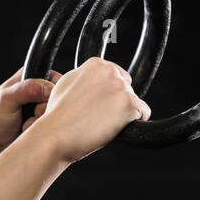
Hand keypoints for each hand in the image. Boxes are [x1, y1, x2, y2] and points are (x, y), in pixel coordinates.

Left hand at [0, 68, 61, 153]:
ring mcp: (39, 104)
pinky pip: (52, 122)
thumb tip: (48, 88)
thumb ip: (26, 89)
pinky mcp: (41, 118)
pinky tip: (27, 128)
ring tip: (25, 123)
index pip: (54, 78)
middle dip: (45, 108)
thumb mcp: (6, 100)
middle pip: (57, 96)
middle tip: (31, 113)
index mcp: (29, 75)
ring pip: (56, 110)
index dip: (51, 91)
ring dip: (42, 119)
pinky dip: (41, 127)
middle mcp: (36, 88)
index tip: (40, 101)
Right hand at [33, 57, 150, 163]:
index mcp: (96, 64)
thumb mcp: (65, 85)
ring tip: (101, 123)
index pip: (116, 75)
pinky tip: (116, 128)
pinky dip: (134, 123)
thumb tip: (95, 79)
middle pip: (127, 87)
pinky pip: (144, 113)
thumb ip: (84, 77)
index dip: (109, 93)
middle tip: (99, 116)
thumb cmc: (57, 116)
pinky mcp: (129, 104)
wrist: (56, 135)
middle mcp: (110, 71)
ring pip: (134, 101)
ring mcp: (121, 87)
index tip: (100, 104)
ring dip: (123, 113)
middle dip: (117, 101)